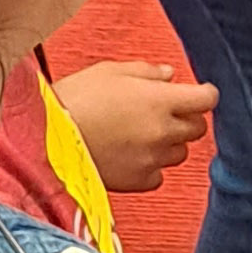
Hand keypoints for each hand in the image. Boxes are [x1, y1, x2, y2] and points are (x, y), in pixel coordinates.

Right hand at [54, 61, 218, 193]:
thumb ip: (145, 72)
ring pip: (180, 153)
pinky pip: (158, 175)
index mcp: (161, 100)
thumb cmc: (72, 100)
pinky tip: (128, 155)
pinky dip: (150, 166)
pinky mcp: (139, 181)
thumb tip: (169, 74)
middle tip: (162, 112)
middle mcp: (164, 131)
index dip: (204, 94)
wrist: (44, 140)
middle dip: (185, 118)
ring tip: (137, 134)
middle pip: (198, 128)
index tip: (198, 94)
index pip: (207, 98)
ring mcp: (153, 158)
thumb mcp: (108, 71)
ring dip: (168, 143)